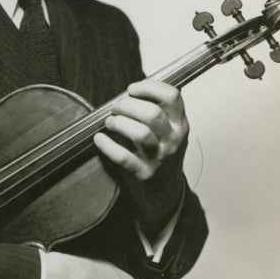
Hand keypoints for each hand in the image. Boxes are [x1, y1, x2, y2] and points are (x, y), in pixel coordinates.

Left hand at [93, 79, 187, 233]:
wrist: (166, 191)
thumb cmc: (161, 152)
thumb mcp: (168, 129)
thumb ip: (156, 109)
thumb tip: (129, 90)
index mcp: (180, 123)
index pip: (172, 96)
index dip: (149, 87)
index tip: (131, 89)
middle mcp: (173, 139)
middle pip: (152, 114)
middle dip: (127, 105)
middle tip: (115, 107)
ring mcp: (160, 157)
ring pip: (140, 133)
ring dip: (119, 123)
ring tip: (109, 122)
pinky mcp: (145, 173)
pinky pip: (124, 157)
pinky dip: (108, 146)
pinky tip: (99, 139)